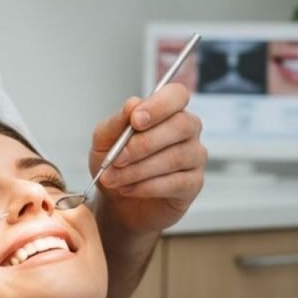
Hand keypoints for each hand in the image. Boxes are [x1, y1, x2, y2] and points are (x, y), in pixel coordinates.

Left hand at [89, 83, 205, 234]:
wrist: (117, 203)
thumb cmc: (115, 165)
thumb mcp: (104, 142)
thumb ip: (116, 122)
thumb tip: (132, 104)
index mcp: (166, 111)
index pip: (176, 95)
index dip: (159, 105)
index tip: (135, 120)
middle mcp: (187, 130)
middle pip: (180, 125)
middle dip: (144, 143)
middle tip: (117, 158)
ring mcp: (194, 157)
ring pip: (175, 156)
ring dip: (139, 169)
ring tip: (115, 178)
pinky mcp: (193, 183)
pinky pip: (176, 182)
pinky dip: (147, 186)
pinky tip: (128, 189)